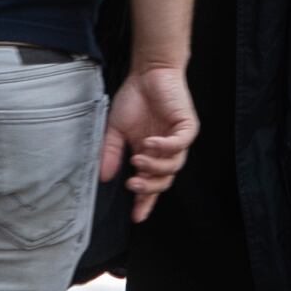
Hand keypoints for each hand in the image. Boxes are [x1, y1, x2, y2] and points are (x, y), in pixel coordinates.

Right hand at [99, 64, 198, 221]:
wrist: (148, 73)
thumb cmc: (134, 99)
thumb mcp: (115, 130)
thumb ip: (111, 153)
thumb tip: (104, 177)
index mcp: (149, 156)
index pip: (150, 185)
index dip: (144, 202)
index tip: (135, 216)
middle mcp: (165, 152)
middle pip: (163, 181)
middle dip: (148, 188)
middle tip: (132, 184)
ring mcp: (177, 140)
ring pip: (174, 167)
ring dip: (155, 167)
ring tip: (138, 159)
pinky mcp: (186, 127)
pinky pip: (180, 144)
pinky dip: (165, 147)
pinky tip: (150, 143)